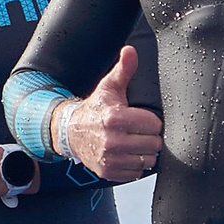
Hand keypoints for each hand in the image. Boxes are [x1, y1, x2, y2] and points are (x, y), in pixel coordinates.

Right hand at [63, 46, 163, 180]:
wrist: (70, 132)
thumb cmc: (94, 109)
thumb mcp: (109, 87)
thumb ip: (124, 69)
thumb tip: (130, 51)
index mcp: (115, 118)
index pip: (154, 125)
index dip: (151, 121)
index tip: (143, 119)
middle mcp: (112, 141)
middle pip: (153, 144)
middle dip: (150, 137)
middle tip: (140, 131)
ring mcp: (110, 159)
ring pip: (147, 160)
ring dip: (144, 152)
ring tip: (135, 143)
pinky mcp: (108, 172)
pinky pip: (136, 173)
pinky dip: (135, 165)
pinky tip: (127, 154)